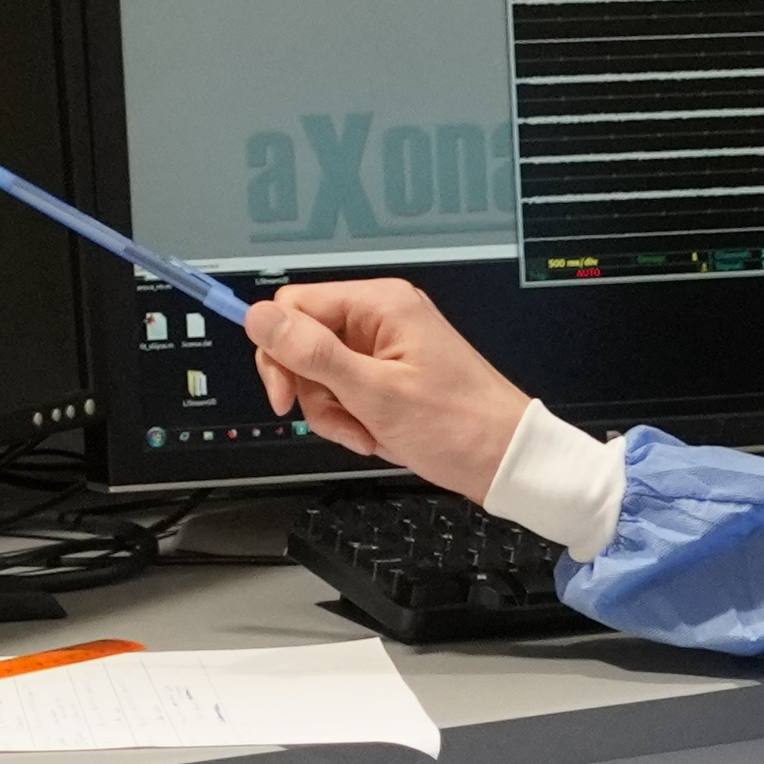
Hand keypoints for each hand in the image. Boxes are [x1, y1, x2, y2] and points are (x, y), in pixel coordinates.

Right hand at [238, 278, 531, 501]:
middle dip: (311, 389)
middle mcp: (379, 317)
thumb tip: (259, 317)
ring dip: (333, 412)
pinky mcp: (387, 373)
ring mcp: (384, 346)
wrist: (503, 459)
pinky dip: (351, 418)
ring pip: (318, 373)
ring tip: (367, 432)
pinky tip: (375, 434)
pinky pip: (342, 391)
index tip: (285, 395)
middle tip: (335, 419)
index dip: (280, 351)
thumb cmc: (458, 425)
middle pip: (302, 342)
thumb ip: (313, 353)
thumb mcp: (375, 393)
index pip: (294, 306)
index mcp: (379, 304)